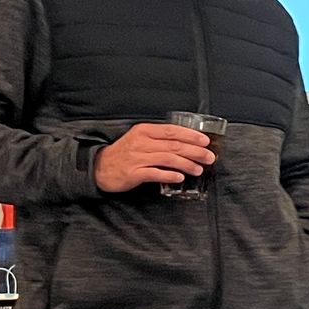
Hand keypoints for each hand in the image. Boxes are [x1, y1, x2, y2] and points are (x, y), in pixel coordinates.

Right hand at [94, 123, 213, 192]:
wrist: (99, 167)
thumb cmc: (124, 153)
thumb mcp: (140, 139)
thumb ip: (160, 139)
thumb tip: (188, 144)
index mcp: (144, 131)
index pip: (172, 131)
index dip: (191, 136)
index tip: (205, 141)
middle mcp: (141, 142)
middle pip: (174, 145)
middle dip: (195, 151)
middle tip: (209, 157)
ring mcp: (137, 158)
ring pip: (168, 159)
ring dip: (187, 164)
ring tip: (199, 169)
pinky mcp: (134, 173)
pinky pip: (156, 173)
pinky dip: (170, 175)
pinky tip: (180, 177)